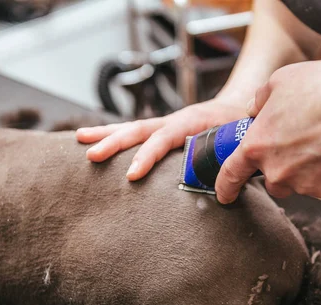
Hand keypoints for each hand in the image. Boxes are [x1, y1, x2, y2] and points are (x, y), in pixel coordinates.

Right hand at [76, 98, 245, 179]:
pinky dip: (115, 135)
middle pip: (139, 129)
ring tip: (79, 138)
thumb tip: (227, 184)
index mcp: (193, 122)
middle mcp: (174, 120)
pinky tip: (96, 140)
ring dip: (106, 133)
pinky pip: (136, 131)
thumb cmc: (241, 125)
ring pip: (132, 127)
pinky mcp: (163, 129)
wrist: (240, 104)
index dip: (147, 156)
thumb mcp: (241, 140)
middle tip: (91, 156)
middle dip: (113, 142)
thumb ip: (232, 158)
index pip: (165, 138)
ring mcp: (166, 123)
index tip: (131, 175)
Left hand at [214, 59, 320, 203]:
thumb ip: (261, 99)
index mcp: (258, 145)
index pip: (232, 173)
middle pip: (273, 179)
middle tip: (302, 141)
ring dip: (309, 168)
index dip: (225, 186)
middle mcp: (279, 171)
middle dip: (282, 166)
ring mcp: (307, 185)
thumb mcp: (282, 80)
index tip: (224, 195)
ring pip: (301, 183)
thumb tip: (255, 109)